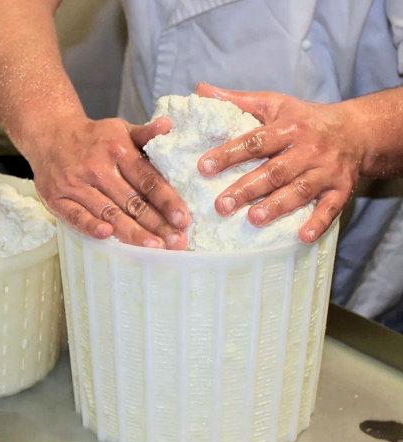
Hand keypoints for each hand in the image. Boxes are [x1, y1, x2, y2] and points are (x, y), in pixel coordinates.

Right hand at [26, 117, 189, 249]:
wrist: (49, 133)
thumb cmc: (92, 137)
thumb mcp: (120, 129)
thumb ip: (145, 134)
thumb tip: (167, 126)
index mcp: (118, 150)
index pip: (147, 179)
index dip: (167, 200)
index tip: (183, 219)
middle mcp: (97, 167)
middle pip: (132, 201)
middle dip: (156, 223)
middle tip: (177, 242)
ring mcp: (75, 183)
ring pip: (108, 212)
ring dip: (132, 231)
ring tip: (153, 247)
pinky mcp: (56, 197)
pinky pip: (76, 215)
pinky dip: (91, 226)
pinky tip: (108, 235)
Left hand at [195, 83, 362, 242]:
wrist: (357, 130)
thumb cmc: (303, 119)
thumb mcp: (272, 104)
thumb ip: (236, 101)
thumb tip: (200, 89)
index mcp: (288, 128)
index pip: (255, 141)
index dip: (229, 154)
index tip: (203, 167)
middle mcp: (309, 149)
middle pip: (275, 171)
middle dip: (247, 189)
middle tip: (221, 205)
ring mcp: (327, 170)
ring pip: (300, 190)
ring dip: (277, 206)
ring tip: (254, 219)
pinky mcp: (342, 189)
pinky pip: (331, 208)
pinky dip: (318, 223)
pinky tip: (302, 237)